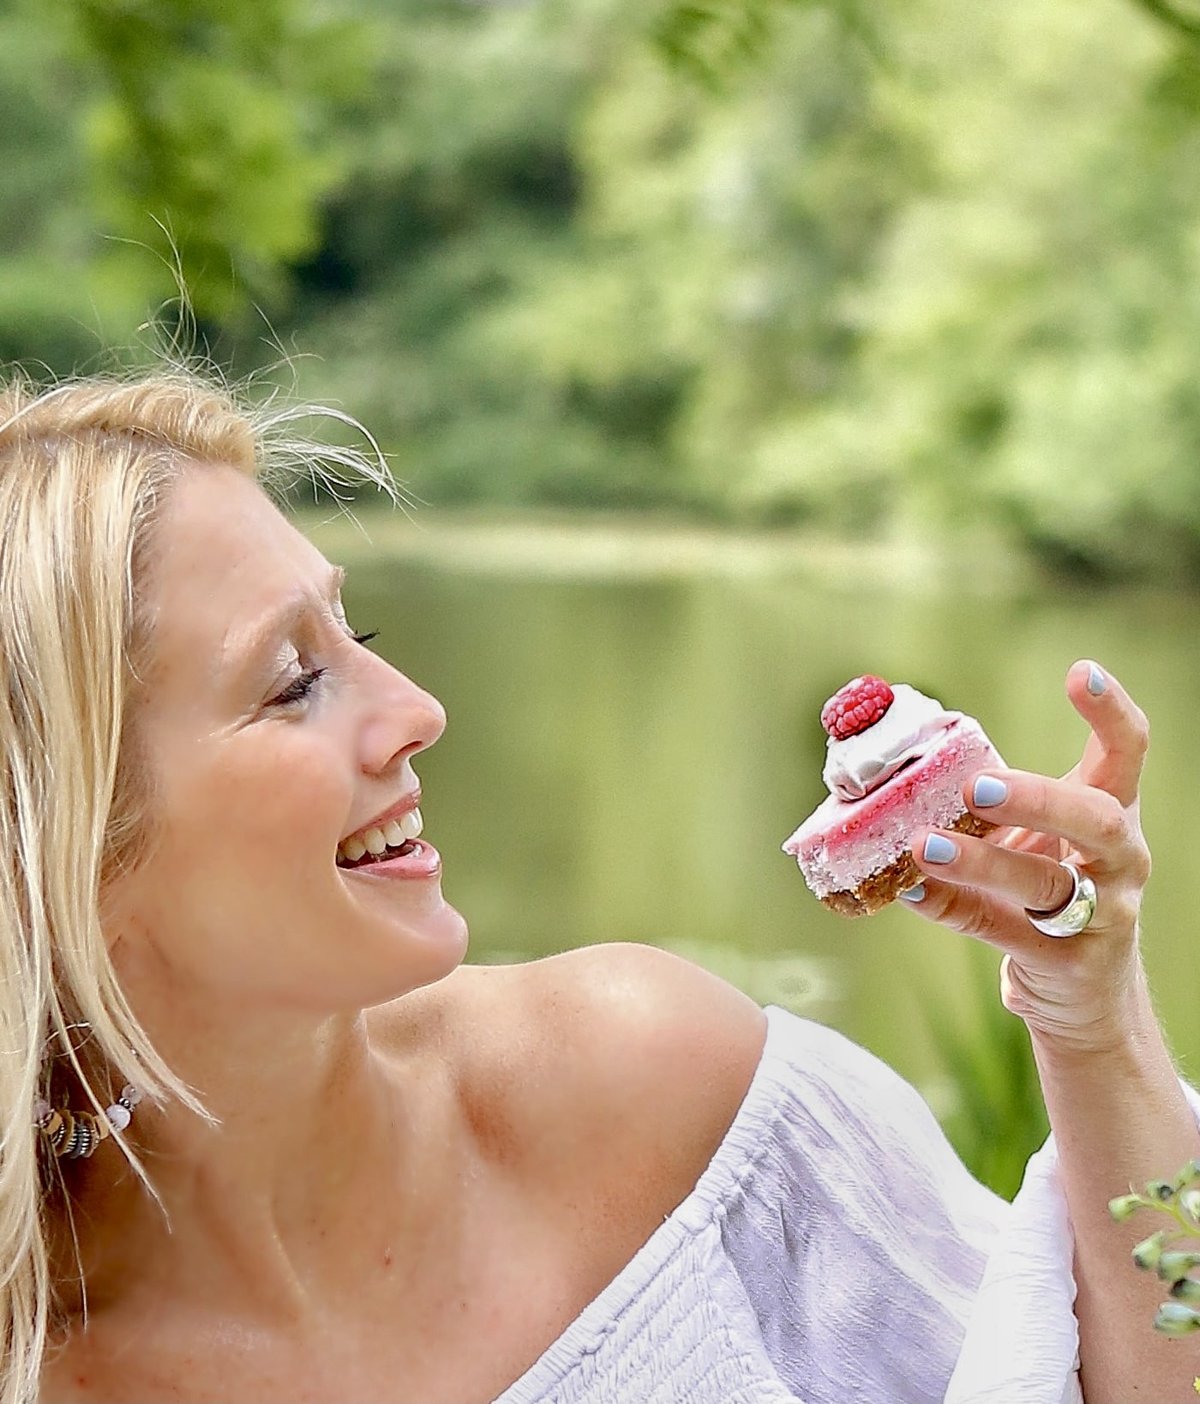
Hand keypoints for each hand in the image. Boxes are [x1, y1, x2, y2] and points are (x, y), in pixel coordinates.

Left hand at [903, 660, 1153, 1052]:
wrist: (1085, 997)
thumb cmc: (1048, 896)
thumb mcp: (1031, 843)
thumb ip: (984, 809)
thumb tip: (893, 771)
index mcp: (1111, 814)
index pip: (1127, 753)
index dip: (1111, 712)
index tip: (1082, 672)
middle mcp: (1118, 861)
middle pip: (1097, 820)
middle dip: (1038, 798)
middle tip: (977, 785)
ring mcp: (1101, 915)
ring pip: (1046, 884)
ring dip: (982, 862)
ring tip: (923, 845)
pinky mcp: (1067, 964)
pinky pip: (1000, 930)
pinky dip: (951, 907)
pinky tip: (910, 889)